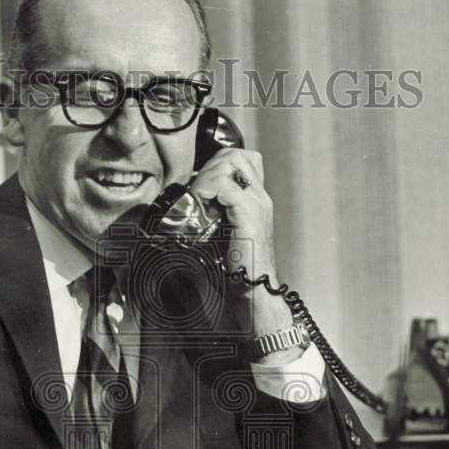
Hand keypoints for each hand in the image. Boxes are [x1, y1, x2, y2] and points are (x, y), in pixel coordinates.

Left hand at [188, 148, 298, 360]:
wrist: (254, 294)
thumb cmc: (237, 271)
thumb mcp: (222, 235)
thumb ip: (213, 215)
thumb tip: (188, 203)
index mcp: (256, 200)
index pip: (238, 159)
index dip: (213, 167)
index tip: (198, 192)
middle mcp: (260, 197)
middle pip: (234, 155)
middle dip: (208, 168)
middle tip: (196, 195)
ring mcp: (258, 204)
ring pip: (229, 163)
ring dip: (206, 179)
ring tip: (199, 203)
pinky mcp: (250, 214)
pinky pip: (224, 185)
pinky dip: (206, 192)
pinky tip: (201, 212)